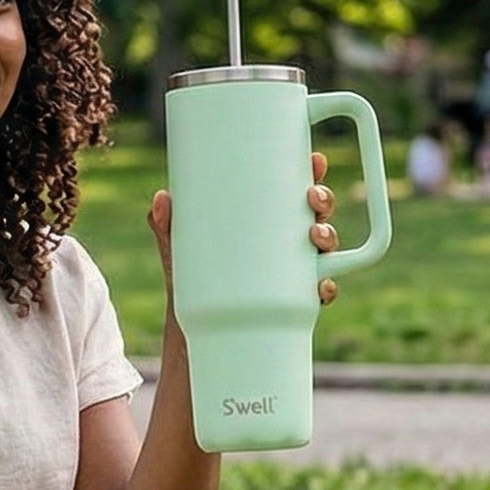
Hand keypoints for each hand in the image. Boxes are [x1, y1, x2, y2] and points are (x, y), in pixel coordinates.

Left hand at [146, 152, 340, 305]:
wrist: (193, 329)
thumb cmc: (191, 277)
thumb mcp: (178, 249)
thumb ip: (168, 225)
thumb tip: (161, 198)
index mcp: (264, 221)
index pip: (293, 190)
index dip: (311, 172)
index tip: (315, 159)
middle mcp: (285, 243)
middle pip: (316, 214)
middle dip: (323, 200)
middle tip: (312, 197)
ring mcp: (293, 271)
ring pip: (324, 250)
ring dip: (328, 237)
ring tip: (315, 235)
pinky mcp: (293, 300)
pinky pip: (319, 292)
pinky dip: (326, 288)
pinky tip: (321, 286)